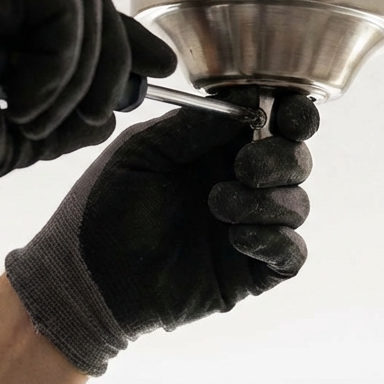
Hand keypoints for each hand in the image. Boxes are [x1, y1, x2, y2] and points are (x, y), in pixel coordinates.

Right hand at [0, 0, 175, 225]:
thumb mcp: (6, 137)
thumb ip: (58, 119)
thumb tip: (109, 115)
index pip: (69, 12)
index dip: (118, 44)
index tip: (155, 73)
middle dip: (119, 53)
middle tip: (128, 100)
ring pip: (83, 4)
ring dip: (81, 76)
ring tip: (40, 120)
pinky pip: (64, 8)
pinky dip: (60, 64)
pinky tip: (23, 101)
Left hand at [5, 90, 319, 374]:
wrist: (87, 278)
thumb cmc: (103, 208)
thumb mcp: (140, 152)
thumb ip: (189, 127)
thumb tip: (242, 105)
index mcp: (217, 147)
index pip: (274, 121)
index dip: (292, 113)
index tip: (288, 112)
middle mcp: (241, 183)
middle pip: (295, 160)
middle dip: (281, 157)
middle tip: (245, 166)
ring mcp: (250, 228)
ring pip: (296, 204)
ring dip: (266, 201)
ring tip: (219, 205)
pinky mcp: (252, 271)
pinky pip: (292, 253)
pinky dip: (276, 241)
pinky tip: (238, 238)